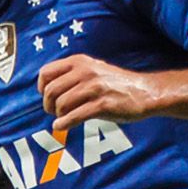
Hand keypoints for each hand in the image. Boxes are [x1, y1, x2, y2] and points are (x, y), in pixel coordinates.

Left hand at [37, 54, 160, 132]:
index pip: (46, 73)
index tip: (47, 97)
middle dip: (48, 105)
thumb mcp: (92, 69)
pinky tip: (61, 126)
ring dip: (58, 115)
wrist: (146, 92)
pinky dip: (64, 124)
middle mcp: (85, 72)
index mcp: (79, 62)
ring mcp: (95, 88)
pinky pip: (75, 116)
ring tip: (62, 118)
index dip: (42, 88)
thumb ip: (71, 75)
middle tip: (53, 112)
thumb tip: (47, 90)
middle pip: (51, 91)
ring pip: (61, 104)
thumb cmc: (115, 84)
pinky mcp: (103, 105)